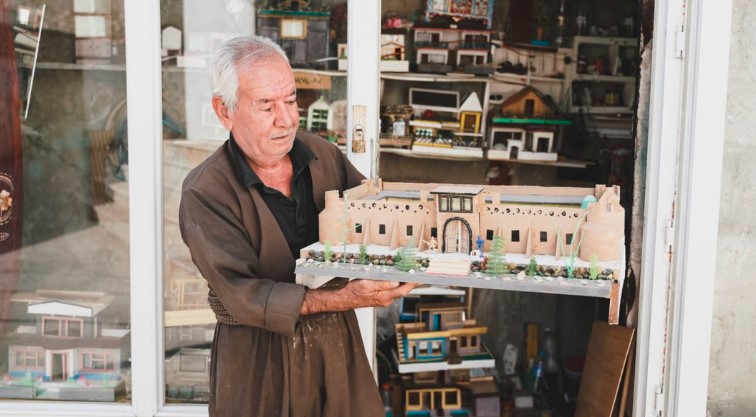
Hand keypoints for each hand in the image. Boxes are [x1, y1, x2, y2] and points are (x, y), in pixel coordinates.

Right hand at [301, 279, 417, 314]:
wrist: (343, 299)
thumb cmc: (353, 292)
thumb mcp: (367, 285)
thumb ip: (382, 284)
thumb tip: (396, 282)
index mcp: (384, 297)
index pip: (403, 289)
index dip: (413, 283)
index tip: (421, 277)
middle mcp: (386, 300)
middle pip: (402, 289)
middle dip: (410, 281)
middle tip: (417, 272)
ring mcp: (383, 299)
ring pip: (396, 289)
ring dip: (402, 282)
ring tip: (407, 272)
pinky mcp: (380, 297)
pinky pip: (390, 290)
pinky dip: (394, 283)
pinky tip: (394, 277)